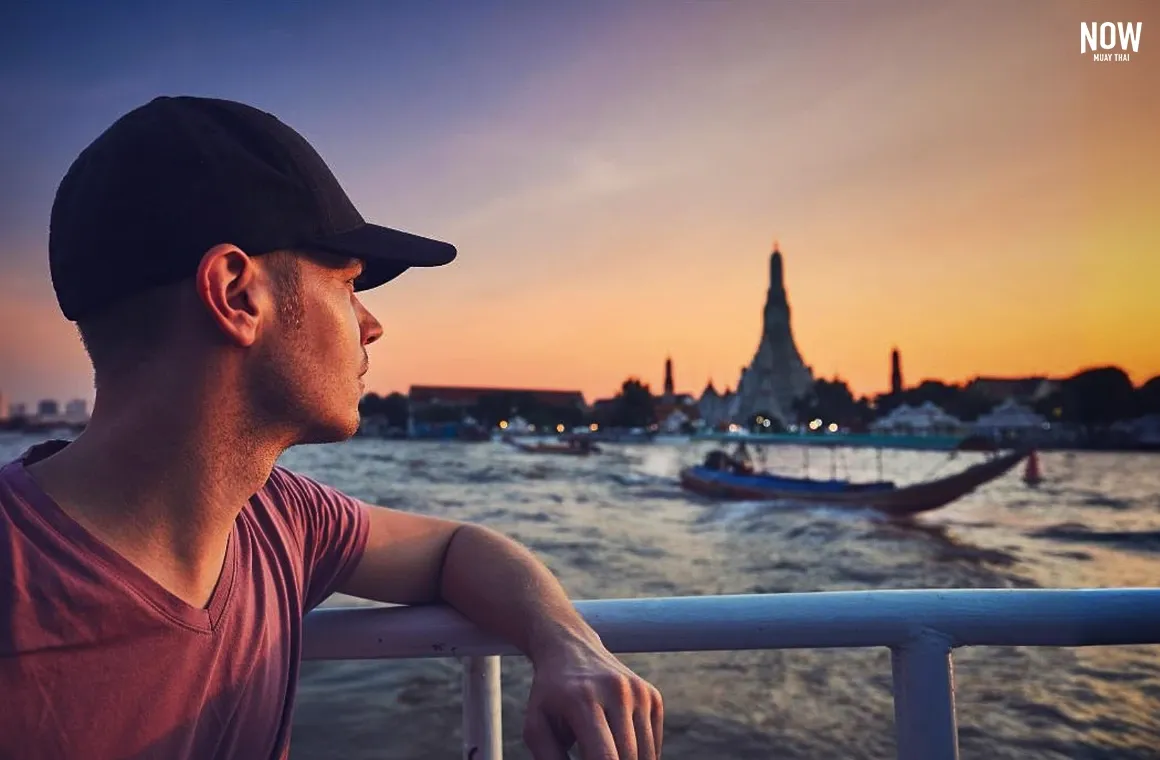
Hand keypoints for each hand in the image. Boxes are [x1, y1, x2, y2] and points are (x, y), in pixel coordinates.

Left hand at [523, 639, 662, 759]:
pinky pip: (653, 745)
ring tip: (602, 753)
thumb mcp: (536, 727)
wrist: (570, 648)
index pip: (604, 757)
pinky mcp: (652, 695)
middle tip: (592, 757)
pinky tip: (617, 745)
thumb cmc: (550, 696)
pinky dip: (639, 756)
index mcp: (583, 699)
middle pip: (628, 758)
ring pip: (646, 755)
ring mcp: (638, 692)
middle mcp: (616, 691)